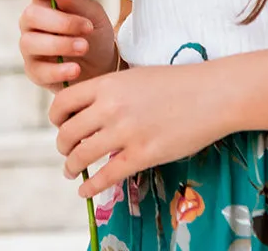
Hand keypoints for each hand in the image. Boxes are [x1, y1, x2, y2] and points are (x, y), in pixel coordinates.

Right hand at [19, 0, 118, 91]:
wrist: (102, 64)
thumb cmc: (94, 33)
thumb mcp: (93, 13)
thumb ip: (77, 3)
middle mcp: (32, 20)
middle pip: (31, 14)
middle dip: (62, 22)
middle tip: (88, 28)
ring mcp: (30, 46)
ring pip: (31, 42)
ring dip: (61, 44)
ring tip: (84, 47)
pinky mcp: (34, 71)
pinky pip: (38, 70)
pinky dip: (59, 70)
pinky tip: (75, 68)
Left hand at [50, 62, 227, 199]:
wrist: (211, 94)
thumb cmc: (177, 82)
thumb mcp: (136, 77)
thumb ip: (111, 92)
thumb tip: (90, 110)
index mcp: (108, 83)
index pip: (63, 102)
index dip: (56, 118)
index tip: (60, 125)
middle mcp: (110, 107)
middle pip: (67, 132)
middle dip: (63, 146)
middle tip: (67, 151)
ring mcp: (126, 132)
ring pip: (81, 156)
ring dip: (72, 167)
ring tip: (72, 170)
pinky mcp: (142, 155)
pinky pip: (106, 176)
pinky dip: (91, 187)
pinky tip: (86, 191)